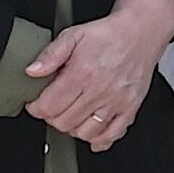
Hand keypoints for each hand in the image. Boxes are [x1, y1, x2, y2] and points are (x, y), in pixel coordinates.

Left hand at [22, 0, 173, 148]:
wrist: (141, 33)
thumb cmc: (108, 35)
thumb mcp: (73, 35)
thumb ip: (51, 54)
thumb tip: (32, 71)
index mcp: (83, 73)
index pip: (49, 107)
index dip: (36, 108)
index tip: (36, 103)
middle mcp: (101, 90)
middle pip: (64, 122)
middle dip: (52, 117)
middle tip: (54, 106)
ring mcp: (117, 102)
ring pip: (85, 133)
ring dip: (73, 128)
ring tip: (72, 114)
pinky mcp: (131, 108)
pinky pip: (112, 135)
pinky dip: (99, 139)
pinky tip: (91, 130)